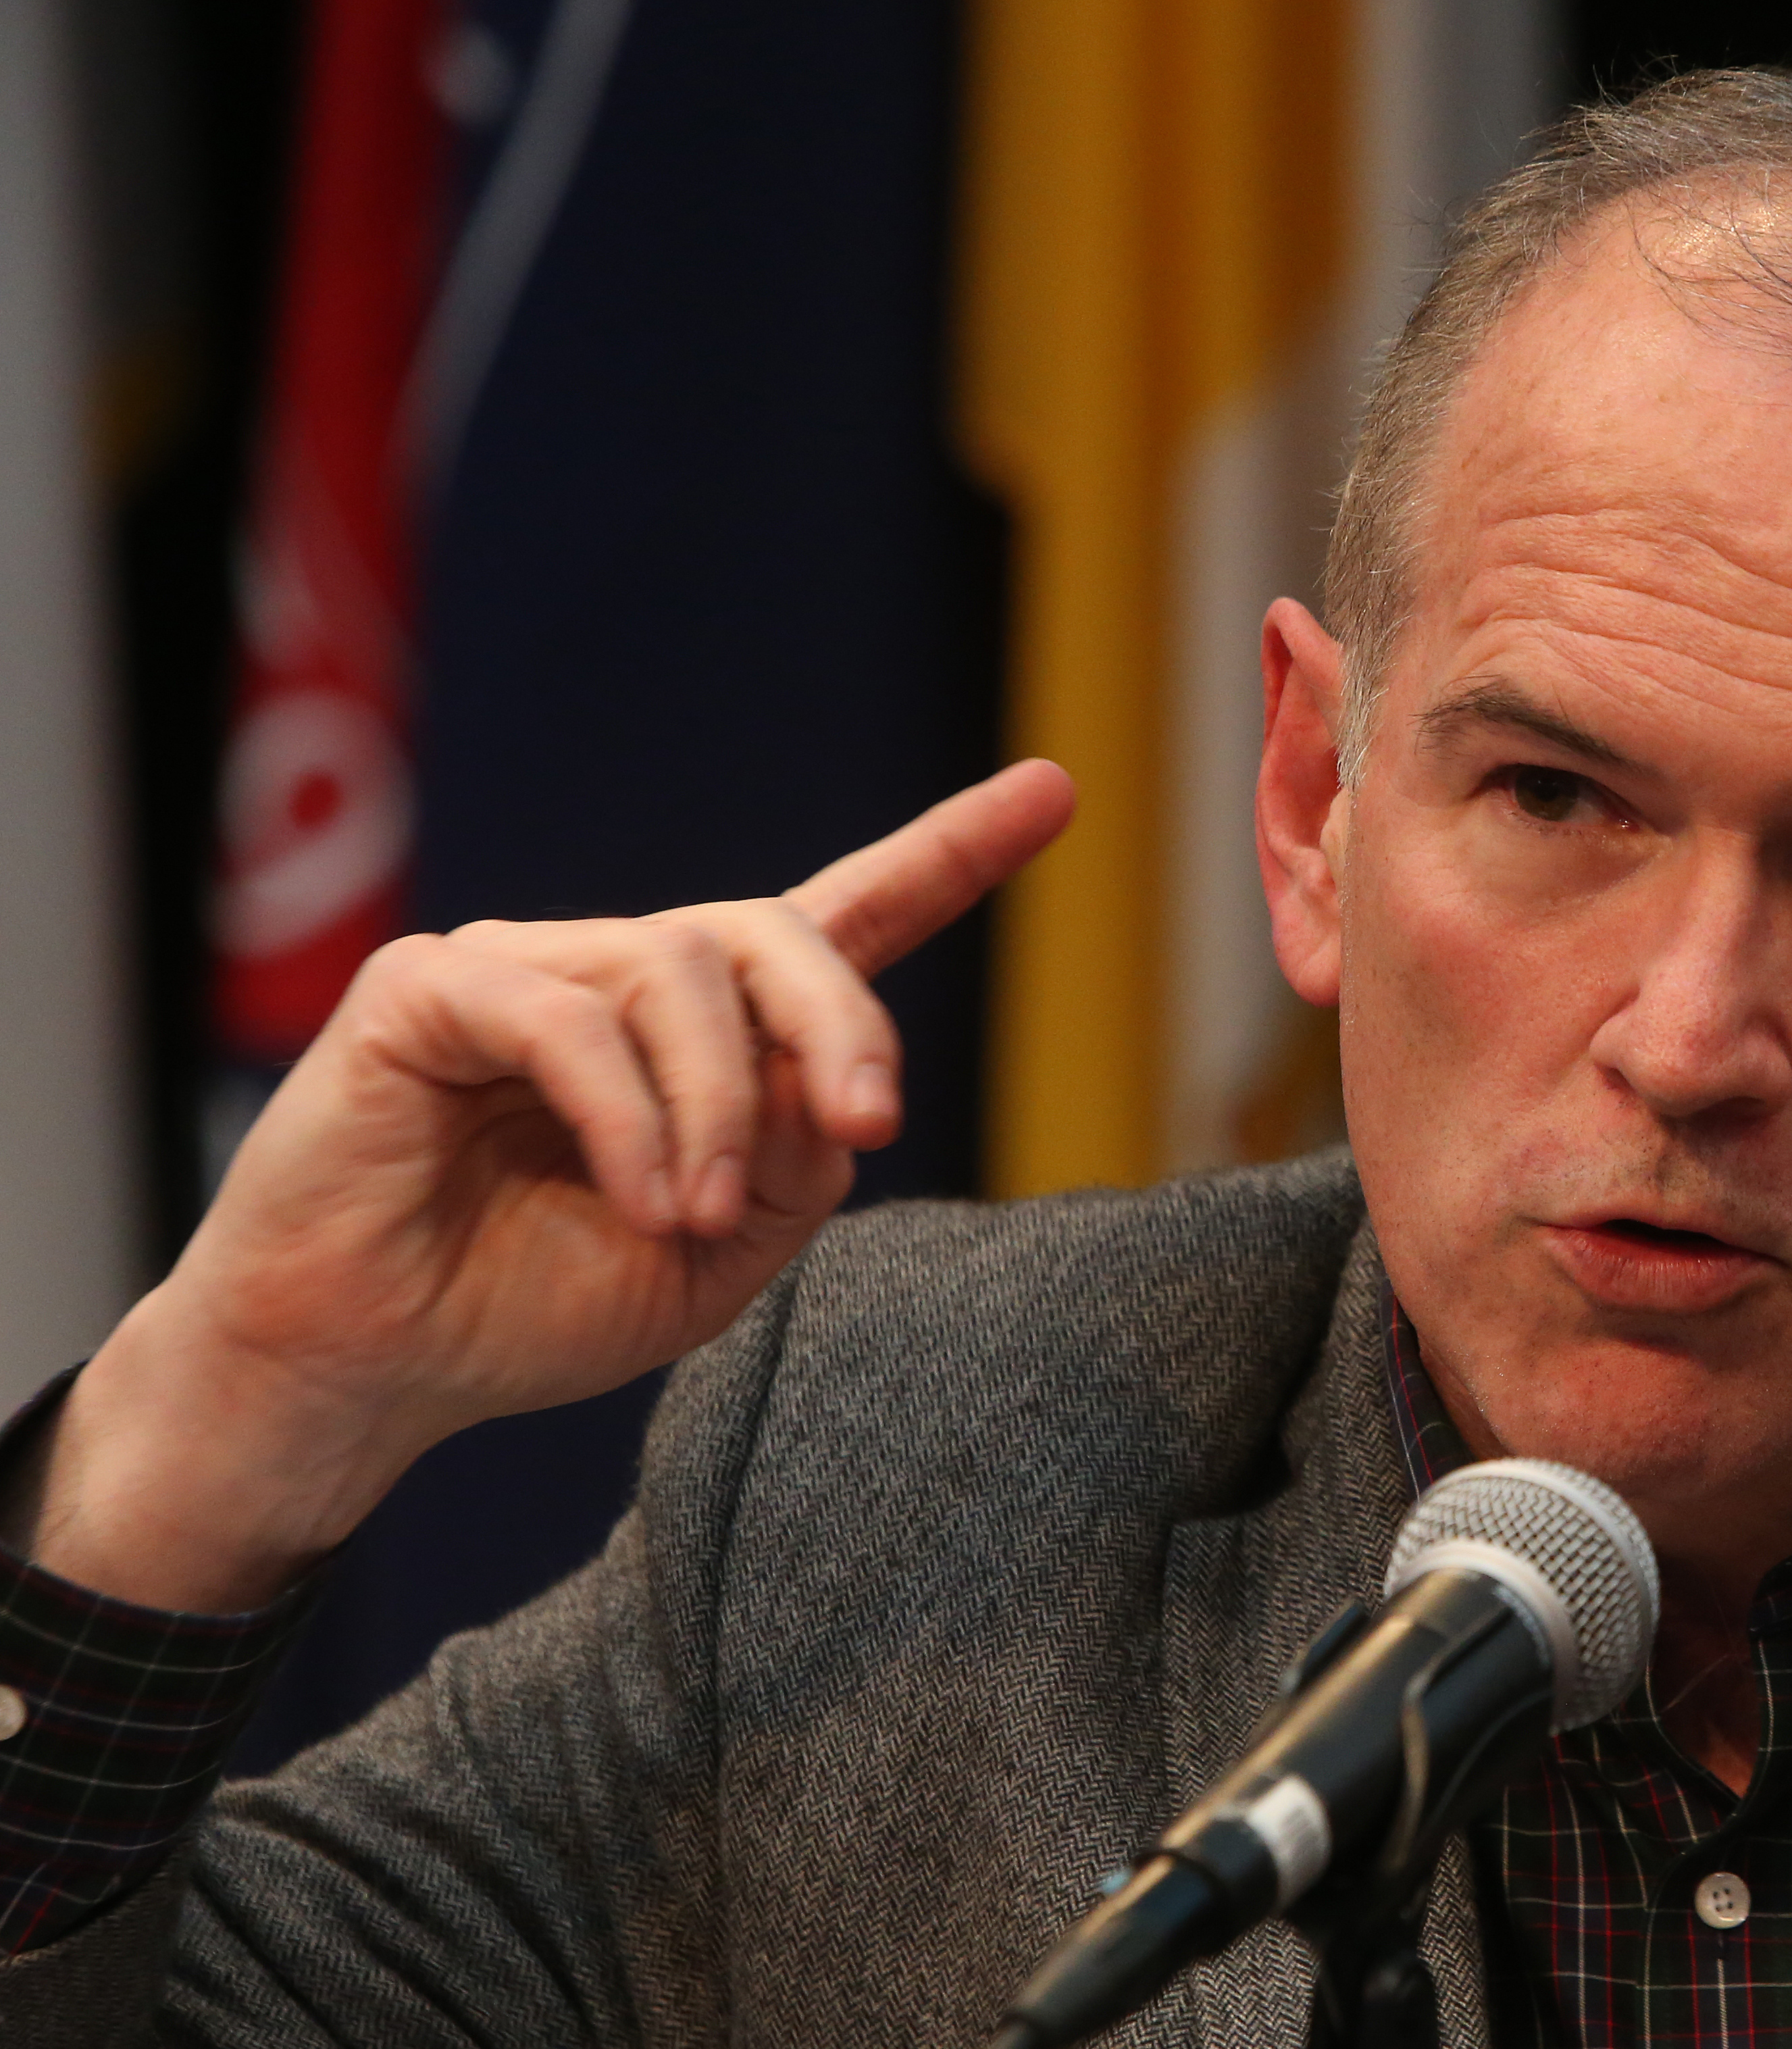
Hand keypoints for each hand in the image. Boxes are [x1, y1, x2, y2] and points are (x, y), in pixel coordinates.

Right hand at [14, 761, 1074, 1610]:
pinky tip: (638, 1198)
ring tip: (693, 1218)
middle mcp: (626, 976)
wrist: (370, 1370)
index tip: (1053, 790)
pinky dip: (626, 1117)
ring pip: (682, 972)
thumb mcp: (719, 1258)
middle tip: (873, 1123)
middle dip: (845, 1022)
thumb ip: (798, 1166)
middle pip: (779, 932)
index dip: (950, 852)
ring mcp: (527, 966)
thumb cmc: (529, 1307)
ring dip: (717, 1108)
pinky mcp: (429, 987)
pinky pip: (568, 1017)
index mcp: (710, 1037)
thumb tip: (830, 1084)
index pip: (847, 917)